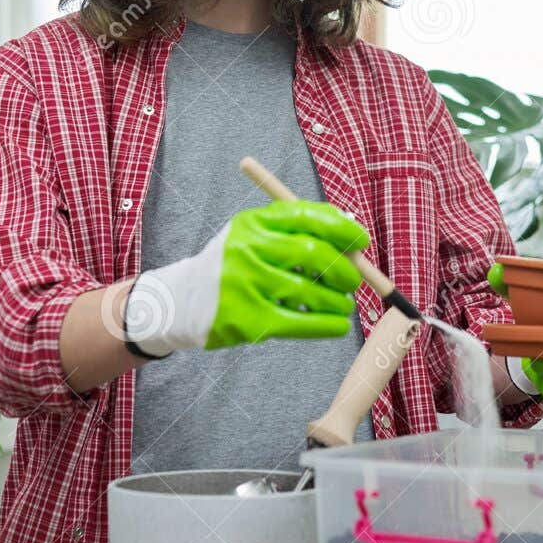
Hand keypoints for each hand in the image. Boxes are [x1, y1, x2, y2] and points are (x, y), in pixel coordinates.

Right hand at [123, 199, 368, 355]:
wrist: (181, 302)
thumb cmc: (230, 266)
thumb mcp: (253, 236)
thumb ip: (295, 229)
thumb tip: (349, 228)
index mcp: (251, 223)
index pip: (306, 217)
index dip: (341, 228)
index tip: (361, 241)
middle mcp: (246, 249)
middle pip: (312, 253)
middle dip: (343, 269)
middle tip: (354, 281)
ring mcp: (245, 284)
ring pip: (310, 291)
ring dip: (337, 301)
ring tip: (343, 305)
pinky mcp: (248, 320)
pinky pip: (300, 322)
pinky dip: (326, 325)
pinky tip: (337, 325)